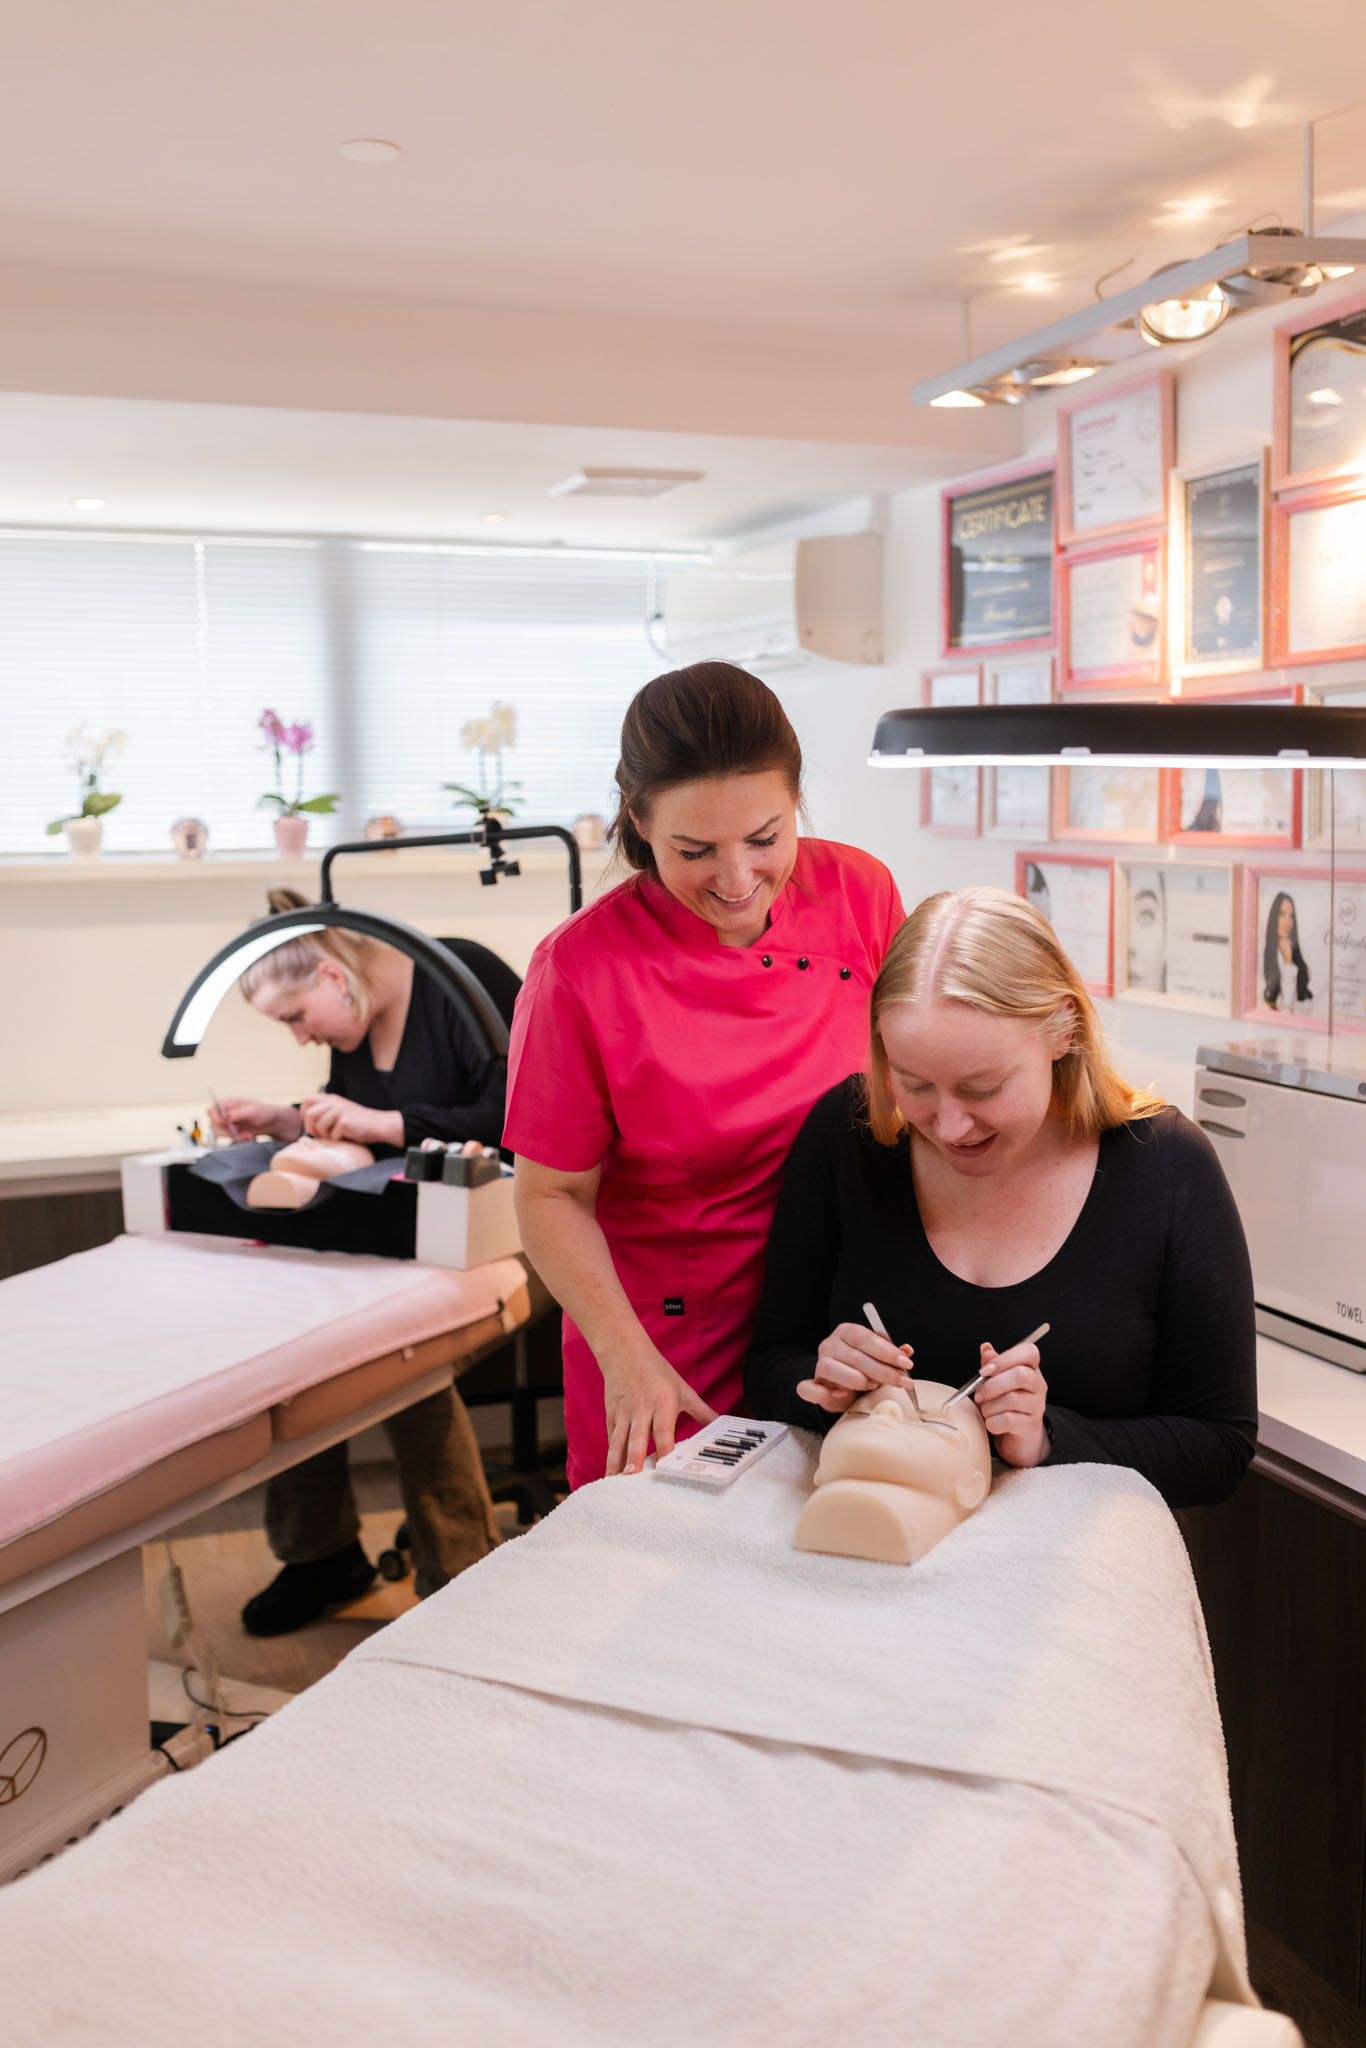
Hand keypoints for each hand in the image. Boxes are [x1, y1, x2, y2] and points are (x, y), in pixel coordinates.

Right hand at [207, 1098, 299, 1141]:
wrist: (273, 1123)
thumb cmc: (264, 1112)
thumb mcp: (252, 1111)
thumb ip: (237, 1113)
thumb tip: (224, 1117)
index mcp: (229, 1104)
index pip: (211, 1110)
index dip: (214, 1117)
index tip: (225, 1122)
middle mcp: (226, 1114)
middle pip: (213, 1124)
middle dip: (226, 1131)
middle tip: (239, 1131)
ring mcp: (228, 1124)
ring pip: (220, 1134)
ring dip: (234, 1137)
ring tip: (247, 1135)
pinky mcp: (233, 1133)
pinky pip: (229, 1139)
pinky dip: (239, 1140)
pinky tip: (248, 1137)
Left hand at [299, 1095, 403, 1147]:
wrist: (378, 1124)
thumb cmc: (356, 1122)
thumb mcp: (339, 1110)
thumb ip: (324, 1110)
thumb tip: (306, 1121)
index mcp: (331, 1098)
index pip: (307, 1100)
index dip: (304, 1113)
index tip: (310, 1123)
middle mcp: (334, 1103)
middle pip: (310, 1114)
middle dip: (310, 1127)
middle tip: (318, 1134)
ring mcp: (340, 1112)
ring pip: (319, 1126)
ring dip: (324, 1135)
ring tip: (334, 1135)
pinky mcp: (345, 1122)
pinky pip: (332, 1135)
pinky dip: (337, 1139)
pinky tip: (345, 1136)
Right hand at [600, 1347, 717, 1475]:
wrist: (625, 1352)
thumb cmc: (657, 1372)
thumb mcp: (684, 1390)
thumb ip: (703, 1412)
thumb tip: (723, 1426)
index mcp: (663, 1404)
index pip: (663, 1431)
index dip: (663, 1449)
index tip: (663, 1468)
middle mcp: (642, 1410)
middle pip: (637, 1438)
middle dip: (634, 1459)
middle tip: (631, 1478)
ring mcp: (624, 1413)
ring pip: (619, 1441)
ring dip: (616, 1461)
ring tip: (615, 1481)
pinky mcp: (611, 1415)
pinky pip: (610, 1438)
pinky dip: (609, 1455)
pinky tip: (609, 1473)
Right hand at [796, 1323, 914, 1413]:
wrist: (841, 1385)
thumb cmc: (863, 1368)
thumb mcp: (879, 1358)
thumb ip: (892, 1354)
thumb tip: (907, 1350)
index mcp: (846, 1332)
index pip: (865, 1337)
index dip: (887, 1351)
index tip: (906, 1363)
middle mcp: (830, 1345)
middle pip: (854, 1356)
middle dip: (882, 1371)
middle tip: (901, 1381)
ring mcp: (819, 1365)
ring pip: (830, 1368)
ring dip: (856, 1380)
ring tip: (873, 1387)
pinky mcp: (812, 1385)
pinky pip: (808, 1388)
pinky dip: (823, 1393)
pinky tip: (841, 1395)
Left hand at [974, 1336, 1048, 1467]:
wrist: (1018, 1438)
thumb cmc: (1005, 1406)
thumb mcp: (996, 1383)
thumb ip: (992, 1366)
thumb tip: (986, 1348)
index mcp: (1030, 1369)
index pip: (1029, 1352)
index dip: (1005, 1358)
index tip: (985, 1370)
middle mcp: (1038, 1385)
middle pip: (1020, 1375)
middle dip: (992, 1385)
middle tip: (979, 1394)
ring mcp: (1037, 1406)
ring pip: (1012, 1399)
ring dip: (990, 1406)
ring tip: (986, 1410)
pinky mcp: (1030, 1425)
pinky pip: (1008, 1420)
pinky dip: (992, 1422)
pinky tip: (992, 1423)